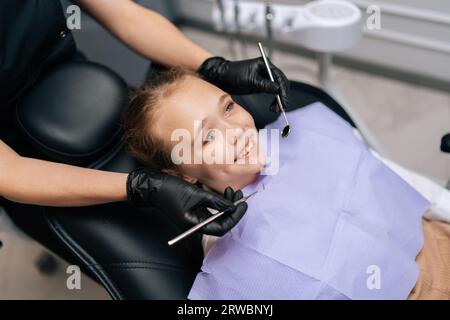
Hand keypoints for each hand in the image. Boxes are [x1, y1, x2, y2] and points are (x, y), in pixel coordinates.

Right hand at [126, 168, 246, 235]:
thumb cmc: (171, 191)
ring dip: (226, 205)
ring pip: (217, 216)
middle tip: (240, 196)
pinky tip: (223, 193)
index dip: (235, 217)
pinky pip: (210, 210)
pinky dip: (218, 203)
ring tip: (233, 191)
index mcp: (195, 226)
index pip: (222, 228)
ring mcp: (194, 219)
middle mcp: (196, 226)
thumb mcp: (196, 194)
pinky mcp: (193, 211)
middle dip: (232, 210)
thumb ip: (216, 202)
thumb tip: (232, 206)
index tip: (243, 204)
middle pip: (221, 223)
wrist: (153, 186)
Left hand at [198, 56, 288, 111]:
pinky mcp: (261, 85)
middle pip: (281, 83)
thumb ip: (264, 84)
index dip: (283, 90)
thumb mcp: (249, 80)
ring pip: (278, 89)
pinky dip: (274, 100)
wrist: (222, 78)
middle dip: (282, 96)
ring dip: (278, 100)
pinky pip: (272, 92)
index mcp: (265, 64)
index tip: (283, 101)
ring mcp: (264, 77)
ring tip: (275, 110)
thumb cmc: (233, 74)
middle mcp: (267, 70)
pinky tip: (273, 107)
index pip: (280, 77)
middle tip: (281, 108)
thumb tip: (277, 89)